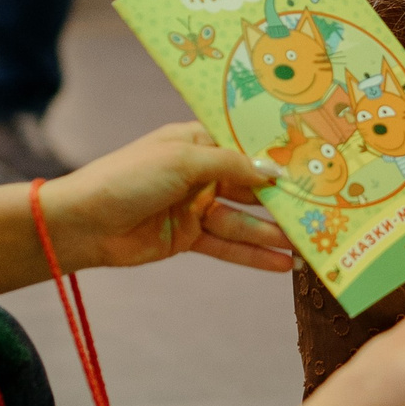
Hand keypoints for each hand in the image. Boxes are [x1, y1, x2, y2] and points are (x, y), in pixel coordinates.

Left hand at [0, 123, 290, 289]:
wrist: (82, 223)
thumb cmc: (127, 177)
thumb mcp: (184, 162)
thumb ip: (233, 166)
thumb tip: (275, 171)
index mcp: (197, 141)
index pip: (246, 145)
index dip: (278, 154)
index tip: (315, 162)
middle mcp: (200, 172)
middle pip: (251, 186)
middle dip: (283, 199)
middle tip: (323, 210)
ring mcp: (195, 206)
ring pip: (244, 220)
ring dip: (274, 233)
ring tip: (309, 245)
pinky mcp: (188, 237)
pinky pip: (228, 246)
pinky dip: (254, 256)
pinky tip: (282, 264)